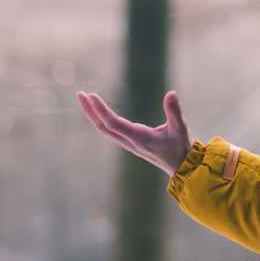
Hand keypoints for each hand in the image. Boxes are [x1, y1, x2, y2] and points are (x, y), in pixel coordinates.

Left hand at [76, 90, 191, 175]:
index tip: (92, 96)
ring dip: (93, 114)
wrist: (180, 167)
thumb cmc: (180, 148)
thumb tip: (171, 93)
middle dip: (90, 110)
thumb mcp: (180, 129)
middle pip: (103, 126)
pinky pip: (109, 131)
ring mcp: (128, 143)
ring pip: (104, 129)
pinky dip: (101, 119)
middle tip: (80, 94)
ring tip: (85, 98)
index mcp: (139, 138)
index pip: (113, 123)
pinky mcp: (129, 142)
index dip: (101, 110)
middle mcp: (129, 141)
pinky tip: (97, 111)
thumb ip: (174, 111)